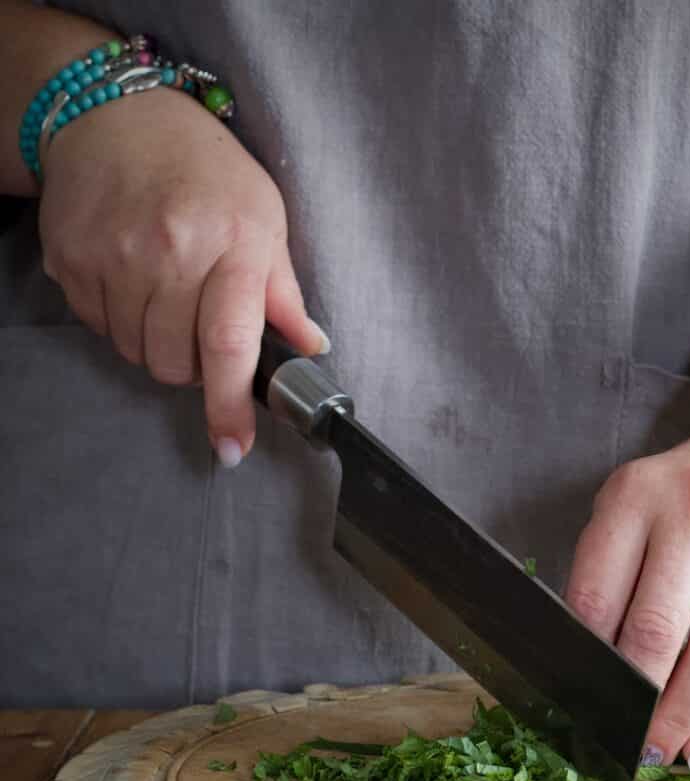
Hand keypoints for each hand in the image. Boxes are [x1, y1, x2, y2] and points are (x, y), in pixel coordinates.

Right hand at [37, 85, 325, 465]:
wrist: (116, 115)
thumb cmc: (206, 170)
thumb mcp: (265, 218)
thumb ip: (283, 291)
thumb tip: (310, 347)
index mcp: (232, 245)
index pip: (229, 345)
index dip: (230, 406)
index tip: (233, 447)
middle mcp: (169, 252)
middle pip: (176, 363)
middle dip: (194, 367)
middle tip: (202, 327)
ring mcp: (112, 255)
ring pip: (136, 353)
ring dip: (157, 344)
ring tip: (168, 297)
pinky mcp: (70, 257)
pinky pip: (98, 327)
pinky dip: (119, 321)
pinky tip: (133, 281)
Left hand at [565, 420, 689, 770]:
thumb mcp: (635, 510)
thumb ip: (610, 572)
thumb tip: (589, 670)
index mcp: (637, 494)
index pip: (598, 593)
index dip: (587, 659)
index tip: (581, 702)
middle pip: (658, 628)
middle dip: (636, 700)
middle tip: (621, 744)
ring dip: (683, 717)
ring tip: (661, 754)